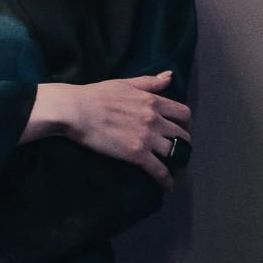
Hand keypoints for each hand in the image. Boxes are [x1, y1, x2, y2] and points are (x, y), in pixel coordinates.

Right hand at [37, 71, 190, 189]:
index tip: (182, 129)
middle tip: (177, 150)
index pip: (183, 113)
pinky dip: (167, 181)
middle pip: (183, 135)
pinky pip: (160, 171)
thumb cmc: (95, 95)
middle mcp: (154, 119)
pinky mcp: (137, 154)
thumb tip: (169, 76)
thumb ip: (149, 82)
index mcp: (152, 101)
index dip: (186, 123)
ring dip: (178, 163)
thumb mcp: (125, 83)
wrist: (75, 110)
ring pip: (176, 153)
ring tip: (174, 169)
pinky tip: (168, 186)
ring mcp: (147, 138)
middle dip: (183, 144)